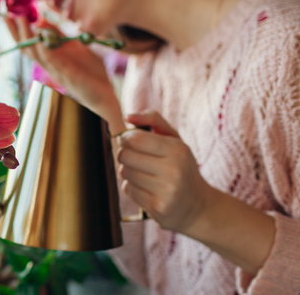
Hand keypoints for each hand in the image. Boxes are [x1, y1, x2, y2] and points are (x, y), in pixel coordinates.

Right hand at [16, 16, 122, 129]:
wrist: (105, 95)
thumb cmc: (90, 71)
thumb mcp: (76, 46)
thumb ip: (63, 32)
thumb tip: (48, 14)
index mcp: (50, 57)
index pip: (28, 42)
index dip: (17, 29)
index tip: (9, 12)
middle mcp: (48, 65)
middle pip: (26, 48)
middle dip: (15, 31)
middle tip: (7, 13)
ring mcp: (55, 71)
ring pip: (36, 54)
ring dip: (27, 36)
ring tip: (22, 20)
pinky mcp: (66, 76)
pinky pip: (52, 62)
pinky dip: (44, 50)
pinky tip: (40, 39)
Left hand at [116, 110, 216, 233]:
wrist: (198, 206)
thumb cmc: (181, 167)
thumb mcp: (175, 140)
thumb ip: (153, 120)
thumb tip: (127, 116)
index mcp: (177, 150)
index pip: (135, 139)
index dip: (126, 138)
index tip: (131, 142)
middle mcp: (173, 170)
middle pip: (126, 156)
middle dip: (126, 155)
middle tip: (138, 159)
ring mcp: (166, 190)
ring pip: (125, 173)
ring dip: (129, 172)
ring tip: (145, 174)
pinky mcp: (157, 207)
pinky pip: (128, 190)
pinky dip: (132, 188)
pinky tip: (147, 188)